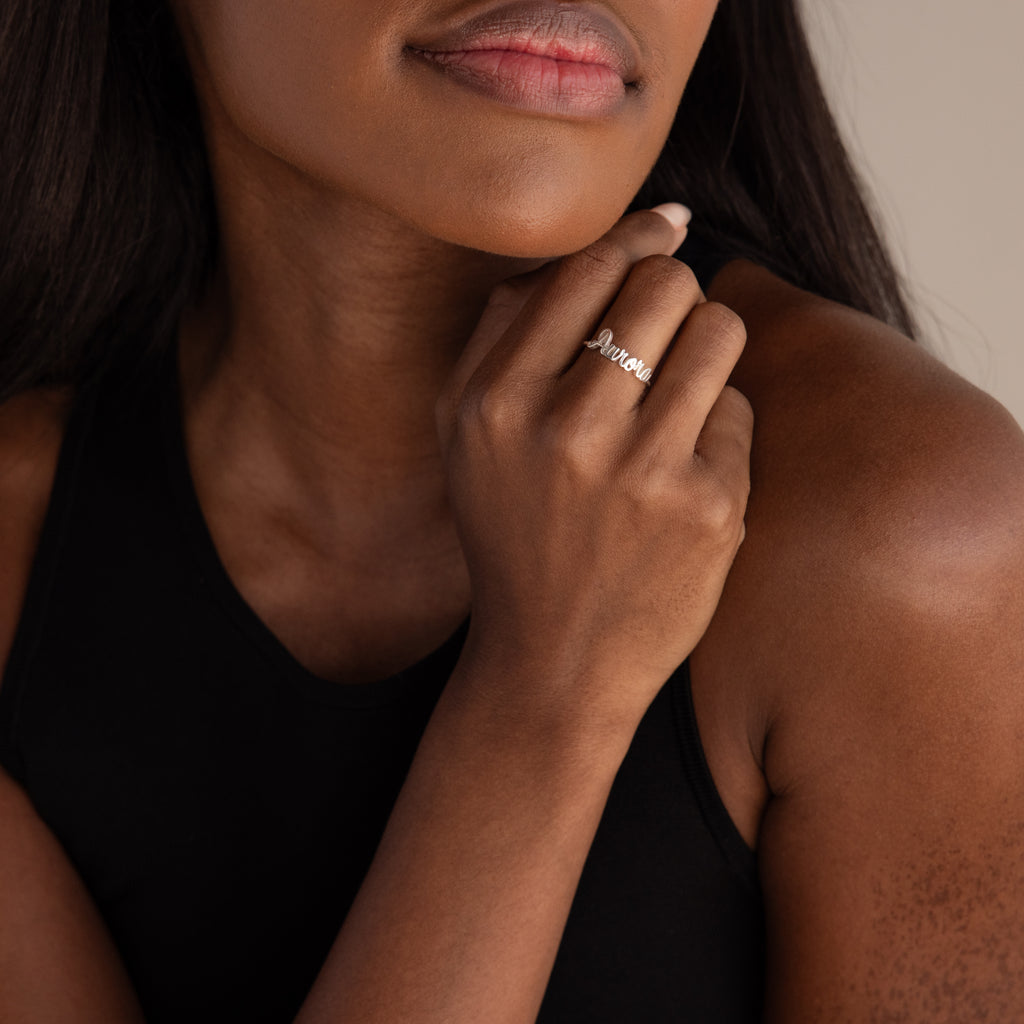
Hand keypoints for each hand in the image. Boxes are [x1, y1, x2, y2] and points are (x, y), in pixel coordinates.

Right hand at [435, 207, 752, 735]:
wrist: (552, 662)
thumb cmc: (512, 534)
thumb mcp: (465, 434)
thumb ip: (505, 331)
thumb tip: (613, 239)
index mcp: (493, 402)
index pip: (587, 271)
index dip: (634, 241)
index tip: (662, 232)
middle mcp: (563, 429)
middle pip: (663, 284)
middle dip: (673, 295)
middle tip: (661, 332)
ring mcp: (641, 472)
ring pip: (718, 331)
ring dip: (706, 348)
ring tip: (678, 394)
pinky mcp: (708, 511)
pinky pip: (738, 410)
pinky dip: (717, 429)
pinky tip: (683, 473)